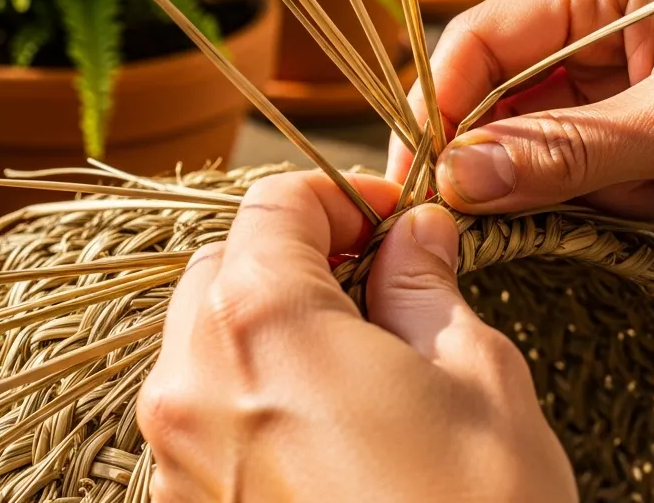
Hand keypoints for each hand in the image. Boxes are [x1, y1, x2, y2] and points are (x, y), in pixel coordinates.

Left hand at [138, 171, 577, 501]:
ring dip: (267, 324)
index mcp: (261, 324)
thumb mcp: (477, 380)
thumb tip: (415, 237)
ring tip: (357, 355)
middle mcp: (193, 384)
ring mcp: (176, 458)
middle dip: (294, 256)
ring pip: (201, 343)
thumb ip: (428, 289)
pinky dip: (249, 393)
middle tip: (377, 278)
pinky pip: (201, 417)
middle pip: (222, 268)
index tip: (392, 221)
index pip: (272, 206)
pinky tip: (325, 423)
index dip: (340, 197)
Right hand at [388, 0, 653, 236]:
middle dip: (514, 158)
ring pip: (547, 144)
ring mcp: (629, 78)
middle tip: (507, 215)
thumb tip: (461, 177)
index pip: (484, 38)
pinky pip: (594, 174)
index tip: (421, 181)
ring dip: (583, 184)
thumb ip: (569, 151)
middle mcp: (607, 21)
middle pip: (507, 96)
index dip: (442, 108)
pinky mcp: (653, 129)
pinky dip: (622, 199)